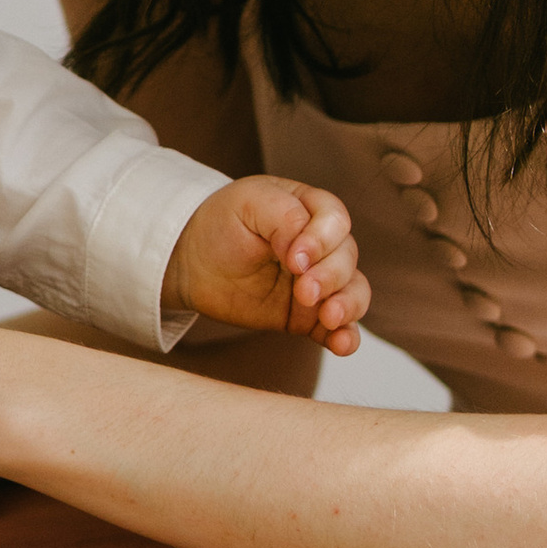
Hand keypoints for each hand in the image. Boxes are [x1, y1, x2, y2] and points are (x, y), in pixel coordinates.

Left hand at [168, 175, 367, 356]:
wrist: (192, 264)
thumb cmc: (221, 224)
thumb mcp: (247, 203)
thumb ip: (283, 216)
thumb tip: (306, 254)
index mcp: (310, 210)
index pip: (335, 221)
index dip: (322, 241)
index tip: (294, 259)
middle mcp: (322, 247)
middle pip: (346, 258)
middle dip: (330, 277)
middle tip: (304, 291)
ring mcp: (319, 282)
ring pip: (354, 292)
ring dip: (348, 305)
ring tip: (330, 318)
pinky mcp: (309, 316)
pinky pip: (340, 328)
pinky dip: (346, 337)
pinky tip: (342, 344)